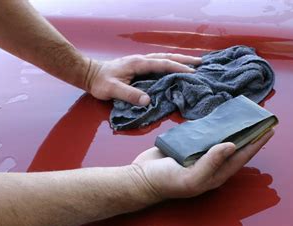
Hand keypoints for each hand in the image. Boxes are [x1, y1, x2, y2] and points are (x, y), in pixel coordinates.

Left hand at [86, 53, 200, 105]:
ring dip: (179, 59)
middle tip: (201, 62)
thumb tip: (147, 100)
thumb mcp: (113, 90)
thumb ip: (129, 94)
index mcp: (139, 63)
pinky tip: (176, 67)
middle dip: (185, 59)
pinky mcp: (140, 66)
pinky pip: (159, 62)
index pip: (162, 64)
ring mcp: (141, 62)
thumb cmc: (101, 82)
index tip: (191, 72)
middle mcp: (142, 60)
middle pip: (167, 57)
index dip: (178, 67)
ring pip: (164, 58)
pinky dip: (171, 62)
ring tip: (194, 63)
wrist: (91, 74)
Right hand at [130, 130, 274, 199]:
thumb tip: (233, 145)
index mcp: (216, 173)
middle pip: (236, 145)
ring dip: (233, 126)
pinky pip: (204, 132)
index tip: (270, 128)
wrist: (140, 177)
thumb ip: (212, 163)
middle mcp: (211, 163)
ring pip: (221, 137)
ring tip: (245, 114)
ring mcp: (199, 153)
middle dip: (250, 132)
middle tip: (261, 118)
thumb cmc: (166, 182)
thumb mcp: (191, 177)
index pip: (242, 155)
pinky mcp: (187, 145)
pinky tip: (220, 116)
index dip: (257, 142)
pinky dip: (213, 124)